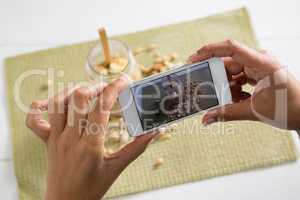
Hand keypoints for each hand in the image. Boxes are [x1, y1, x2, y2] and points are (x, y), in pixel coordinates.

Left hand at [26, 77, 157, 199]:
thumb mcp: (117, 167)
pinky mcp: (47, 140)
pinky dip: (40, 106)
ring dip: (72, 91)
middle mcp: (71, 138)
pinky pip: (34, 119)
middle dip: (95, 86)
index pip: (101, 107)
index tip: (124, 80)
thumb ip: (137, 148)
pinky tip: (54, 103)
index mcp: (91, 145)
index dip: (114, 89)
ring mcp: (56, 138)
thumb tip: (155, 132)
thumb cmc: (92, 188)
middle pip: (78, 98)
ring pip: (57, 103)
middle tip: (107, 88)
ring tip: (86, 92)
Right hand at [189, 40, 299, 129]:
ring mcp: (259, 67)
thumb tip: (205, 119)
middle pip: (228, 63)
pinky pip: (238, 78)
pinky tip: (233, 100)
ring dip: (225, 86)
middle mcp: (260, 61)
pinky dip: (233, 89)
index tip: (193, 57)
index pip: (232, 48)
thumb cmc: (289, 109)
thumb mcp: (254, 111)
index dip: (210, 50)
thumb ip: (226, 113)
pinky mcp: (258, 74)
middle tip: (201, 87)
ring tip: (219, 99)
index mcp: (263, 63)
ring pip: (232, 72)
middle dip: (214, 76)